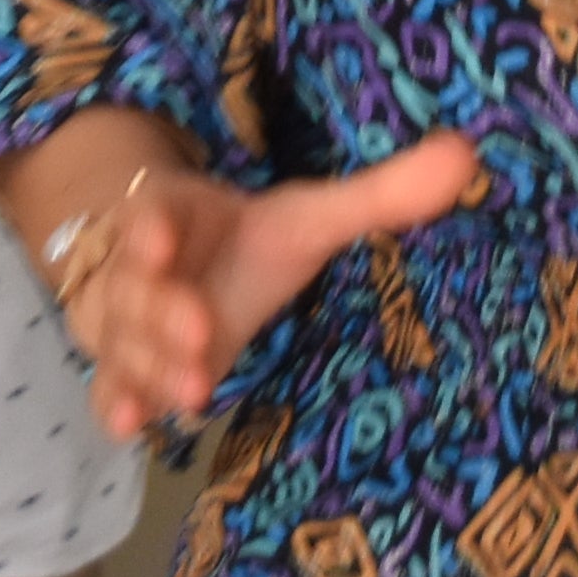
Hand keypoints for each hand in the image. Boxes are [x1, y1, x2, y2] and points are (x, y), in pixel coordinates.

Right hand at [18, 117, 484, 440]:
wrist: (176, 267)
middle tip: (198, 332)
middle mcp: (142, 268)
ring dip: (151, 364)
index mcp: (178, 213)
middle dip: (165, 313)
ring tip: (192, 390)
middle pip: (139, 286)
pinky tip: (130, 422)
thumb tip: (467, 153)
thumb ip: (380, 194)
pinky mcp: (127, 368)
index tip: (162, 239)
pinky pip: (110, 385)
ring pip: (123, 340)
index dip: (155, 226)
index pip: (157, 211)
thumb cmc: (246, 242)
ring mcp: (127, 322)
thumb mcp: (308, 218)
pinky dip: (117, 402)